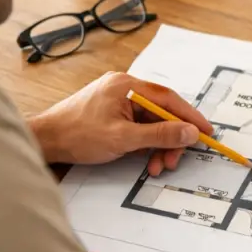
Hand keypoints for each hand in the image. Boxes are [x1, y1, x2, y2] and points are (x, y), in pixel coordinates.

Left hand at [28, 72, 213, 174]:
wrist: (45, 140)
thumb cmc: (76, 135)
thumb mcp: (123, 139)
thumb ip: (159, 135)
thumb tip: (189, 132)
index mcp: (127, 86)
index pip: (169, 99)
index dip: (190, 116)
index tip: (206, 132)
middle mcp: (124, 87)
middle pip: (161, 112)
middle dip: (171, 138)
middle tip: (174, 160)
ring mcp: (117, 98)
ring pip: (151, 121)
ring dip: (158, 145)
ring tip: (156, 165)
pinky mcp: (112, 111)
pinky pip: (138, 125)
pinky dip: (145, 143)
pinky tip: (144, 158)